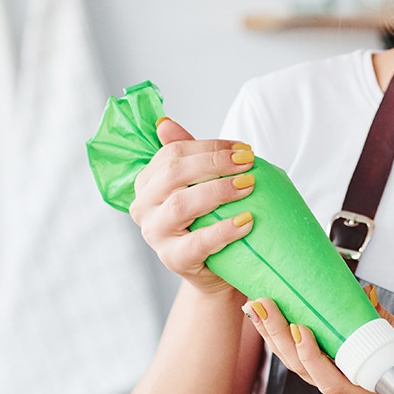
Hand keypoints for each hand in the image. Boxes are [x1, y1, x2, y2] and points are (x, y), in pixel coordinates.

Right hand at [129, 118, 257, 295]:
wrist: (217, 270)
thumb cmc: (209, 221)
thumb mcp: (199, 186)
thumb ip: (187, 156)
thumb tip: (164, 122)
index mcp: (148, 182)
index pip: (173, 153)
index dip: (210, 146)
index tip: (244, 148)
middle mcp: (143, 206)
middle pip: (174, 174)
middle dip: (214, 163)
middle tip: (249, 163)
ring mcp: (155, 234)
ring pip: (182, 205)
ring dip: (219, 191)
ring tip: (250, 185)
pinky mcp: (173, 259)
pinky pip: (199, 242)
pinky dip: (225, 229)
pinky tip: (247, 221)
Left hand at [244, 296, 393, 393]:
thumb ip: (385, 322)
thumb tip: (364, 295)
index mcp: (365, 389)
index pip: (328, 377)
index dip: (309, 355)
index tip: (300, 329)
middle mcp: (345, 390)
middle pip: (302, 369)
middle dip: (279, 336)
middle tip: (263, 305)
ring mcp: (339, 385)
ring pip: (298, 367)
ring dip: (275, 338)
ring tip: (258, 309)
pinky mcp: (337, 376)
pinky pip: (306, 363)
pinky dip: (289, 343)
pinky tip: (276, 324)